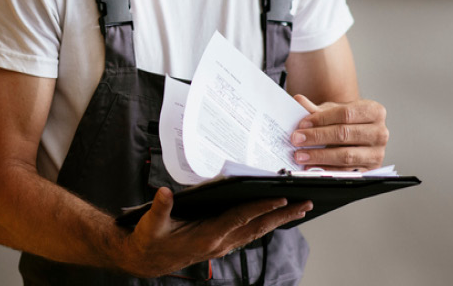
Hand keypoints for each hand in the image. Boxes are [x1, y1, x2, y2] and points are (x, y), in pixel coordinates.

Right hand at [117, 187, 310, 277]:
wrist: (148, 260)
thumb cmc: (150, 240)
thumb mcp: (151, 224)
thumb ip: (159, 208)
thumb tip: (164, 192)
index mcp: (206, 237)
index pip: (239, 219)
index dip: (259, 208)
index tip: (280, 198)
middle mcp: (220, 243)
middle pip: (257, 227)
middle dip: (282, 215)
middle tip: (305, 203)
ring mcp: (223, 245)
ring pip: (257, 231)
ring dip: (279, 220)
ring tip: (298, 209)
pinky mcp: (221, 244)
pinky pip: (249, 233)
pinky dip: (264, 224)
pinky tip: (274, 218)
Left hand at [290, 94, 388, 170]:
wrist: (357, 133)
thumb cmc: (345, 120)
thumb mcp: (332, 110)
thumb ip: (315, 108)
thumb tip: (298, 100)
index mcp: (374, 111)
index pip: (345, 113)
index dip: (322, 119)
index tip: (302, 124)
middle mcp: (380, 132)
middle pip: (344, 134)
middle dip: (317, 137)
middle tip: (297, 139)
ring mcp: (377, 153)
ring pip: (346, 155)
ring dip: (320, 156)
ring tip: (300, 155)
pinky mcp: (371, 170)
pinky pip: (347, 171)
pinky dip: (327, 169)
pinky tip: (312, 166)